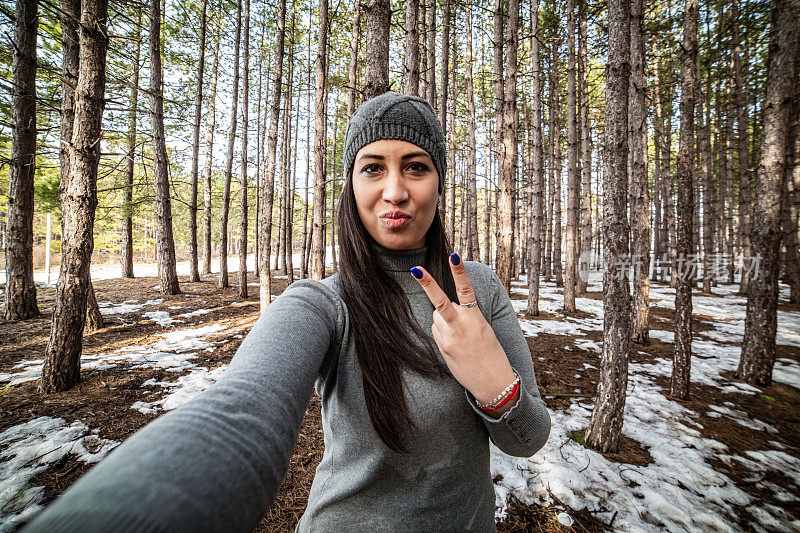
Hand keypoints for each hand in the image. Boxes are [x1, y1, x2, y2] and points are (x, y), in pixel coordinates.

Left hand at [410, 253, 517, 406]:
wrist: (493, 382)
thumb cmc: (491, 353)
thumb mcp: (483, 330)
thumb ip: (463, 317)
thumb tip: (442, 312)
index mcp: (476, 319)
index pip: (466, 291)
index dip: (459, 273)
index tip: (454, 255)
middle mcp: (460, 327)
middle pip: (440, 302)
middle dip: (427, 284)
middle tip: (414, 269)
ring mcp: (449, 338)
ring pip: (437, 316)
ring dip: (444, 320)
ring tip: (461, 337)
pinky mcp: (443, 348)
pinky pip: (437, 331)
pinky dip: (443, 332)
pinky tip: (456, 345)